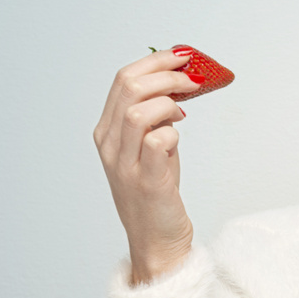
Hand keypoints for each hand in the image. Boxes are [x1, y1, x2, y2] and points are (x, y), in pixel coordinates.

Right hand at [92, 47, 202, 283]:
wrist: (156, 241)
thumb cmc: (155, 193)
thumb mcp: (151, 148)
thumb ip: (156, 118)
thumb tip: (177, 83)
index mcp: (106, 133)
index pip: (122, 80)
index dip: (153, 62)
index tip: (180, 56)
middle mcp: (109, 146)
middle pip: (128, 88)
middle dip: (166, 73)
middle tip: (192, 77)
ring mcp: (125, 165)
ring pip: (139, 111)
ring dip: (169, 100)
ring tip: (186, 106)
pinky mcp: (146, 182)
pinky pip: (158, 141)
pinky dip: (173, 132)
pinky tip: (179, 136)